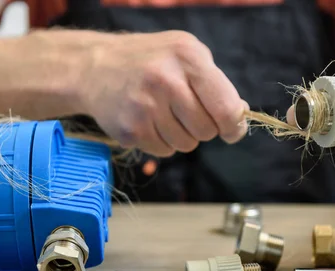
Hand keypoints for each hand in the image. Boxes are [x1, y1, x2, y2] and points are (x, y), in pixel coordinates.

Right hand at [79, 30, 247, 155]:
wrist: (96, 67)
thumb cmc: (152, 61)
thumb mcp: (187, 54)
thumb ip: (216, 83)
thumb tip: (238, 118)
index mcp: (187, 57)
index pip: (226, 107)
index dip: (234, 125)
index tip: (232, 129)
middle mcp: (166, 80)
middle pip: (207, 130)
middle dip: (203, 127)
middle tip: (186, 111)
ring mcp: (145, 106)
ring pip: (187, 144)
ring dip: (182, 135)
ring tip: (163, 113)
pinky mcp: (130, 129)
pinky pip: (164, 151)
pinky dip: (162, 142)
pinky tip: (148, 120)